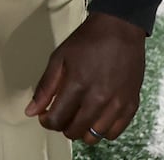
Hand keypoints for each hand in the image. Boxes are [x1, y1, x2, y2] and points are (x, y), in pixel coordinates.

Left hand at [25, 12, 145, 144]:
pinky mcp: (131, 104)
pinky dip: (103, 131)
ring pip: (94, 136)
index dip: (46, 121)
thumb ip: (45, 87)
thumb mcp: (59, 57)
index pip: (57, 120)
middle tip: (63, 113)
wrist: (120, 28)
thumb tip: (31, 111)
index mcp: (78, 85)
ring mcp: (117, 103)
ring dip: (82, 130)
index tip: (46, 115)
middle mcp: (99, 98)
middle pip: (74, 131)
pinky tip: (97, 117)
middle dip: (63, 126)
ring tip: (80, 115)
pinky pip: (115, 133)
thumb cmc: (88, 40)